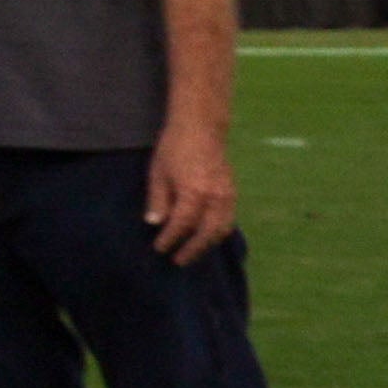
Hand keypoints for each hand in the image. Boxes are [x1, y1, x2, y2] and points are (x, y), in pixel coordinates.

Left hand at [146, 112, 238, 261]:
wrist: (201, 127)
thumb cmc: (174, 148)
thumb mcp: (158, 173)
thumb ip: (158, 200)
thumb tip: (154, 223)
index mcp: (194, 193)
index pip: (181, 225)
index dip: (170, 239)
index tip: (159, 248)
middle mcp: (214, 198)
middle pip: (205, 233)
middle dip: (192, 249)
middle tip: (177, 260)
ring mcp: (227, 195)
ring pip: (221, 229)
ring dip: (207, 243)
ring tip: (192, 252)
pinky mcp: (233, 192)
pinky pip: (228, 219)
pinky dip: (217, 231)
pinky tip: (206, 235)